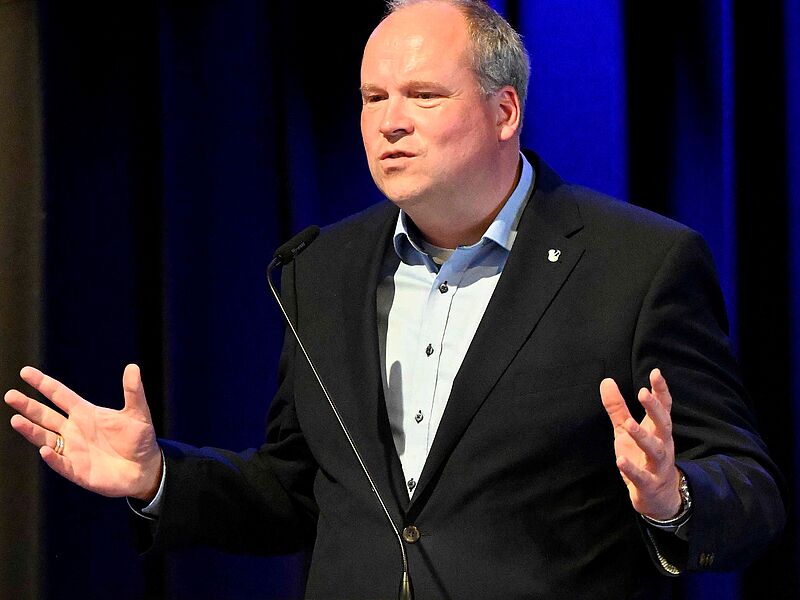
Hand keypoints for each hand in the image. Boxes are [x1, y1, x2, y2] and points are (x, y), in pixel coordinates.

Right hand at [4, 364, 162, 500]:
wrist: (146, 469)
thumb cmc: (140, 439)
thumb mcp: (138, 413)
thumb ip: (133, 392)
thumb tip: (133, 367)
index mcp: (86, 413)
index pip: (60, 395)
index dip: (43, 384)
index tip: (25, 372)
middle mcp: (74, 430)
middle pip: (46, 415)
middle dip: (28, 406)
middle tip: (10, 395)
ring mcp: (73, 450)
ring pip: (45, 438)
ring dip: (31, 430)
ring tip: (16, 420)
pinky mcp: (77, 470)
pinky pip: (60, 463)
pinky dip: (52, 457)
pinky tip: (44, 449)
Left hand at [600, 368, 681, 519]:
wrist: (659, 497)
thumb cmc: (642, 457)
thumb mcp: (626, 431)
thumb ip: (618, 408)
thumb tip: (606, 381)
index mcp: (657, 431)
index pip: (664, 407)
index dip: (661, 391)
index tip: (655, 373)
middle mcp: (662, 445)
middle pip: (663, 424)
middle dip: (655, 409)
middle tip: (644, 393)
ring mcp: (658, 466)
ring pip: (656, 450)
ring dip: (643, 437)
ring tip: (629, 425)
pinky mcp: (649, 485)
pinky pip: (643, 477)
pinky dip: (632, 469)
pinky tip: (621, 460)